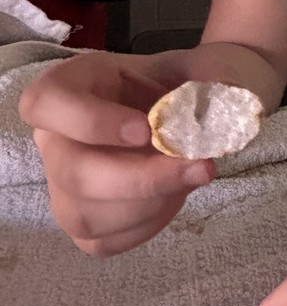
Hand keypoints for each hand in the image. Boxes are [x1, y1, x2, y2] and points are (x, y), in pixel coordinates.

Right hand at [19, 52, 214, 255]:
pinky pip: (102, 241)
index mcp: (76, 82)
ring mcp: (64, 182)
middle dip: (141, 179)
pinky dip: (146, 225)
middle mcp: (57, 135)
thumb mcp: (209, 65)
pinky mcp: (84, 220)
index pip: (45, 104)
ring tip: (191, 179)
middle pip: (72, 172)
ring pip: (84, 215)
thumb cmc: (197, 79)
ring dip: (150, 206)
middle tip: (201, 167)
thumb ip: (214, 81)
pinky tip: (174, 198)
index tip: (145, 129)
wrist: (209, 104)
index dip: (89, 122)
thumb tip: (221, 110)